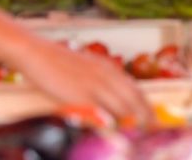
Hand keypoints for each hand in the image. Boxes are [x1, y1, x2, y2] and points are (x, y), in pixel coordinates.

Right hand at [15, 39, 150, 123]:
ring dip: (131, 123)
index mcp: (108, 69)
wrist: (37, 53)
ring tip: (138, 138)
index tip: (153, 120)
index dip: (146, 106)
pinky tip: (114, 133)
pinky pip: (102, 114)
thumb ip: (100, 82)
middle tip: (152, 131)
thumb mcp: (86, 68)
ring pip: (123, 108)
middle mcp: (106, 76)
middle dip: (146, 117)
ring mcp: (95, 86)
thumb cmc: (57, 63)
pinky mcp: (81, 96)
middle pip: (134, 100)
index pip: (136, 90)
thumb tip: (110, 100)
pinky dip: (111, 125)